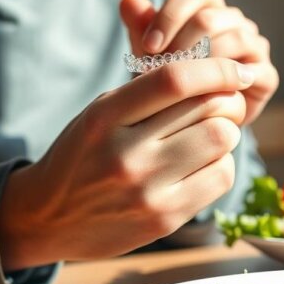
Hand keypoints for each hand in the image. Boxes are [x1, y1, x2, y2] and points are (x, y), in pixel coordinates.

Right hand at [0, 58, 253, 268]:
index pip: (175, 79)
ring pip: (222, 140)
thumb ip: (147, 87)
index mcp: (105, 116)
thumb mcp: (100, 112)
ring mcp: (146, 189)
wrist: (47, 218)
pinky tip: (203, 164)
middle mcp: (126, 152)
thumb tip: (213, 65)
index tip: (236, 70)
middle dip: (227, 100)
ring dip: (226, 132)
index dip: (216, 69)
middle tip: (224, 104)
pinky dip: (221, 164)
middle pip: (208, 107)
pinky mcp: (164, 219)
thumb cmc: (83, 154)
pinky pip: (221, 177)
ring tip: (209, 135)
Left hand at [119, 0, 278, 124]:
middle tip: (160, 73)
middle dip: (181, 45)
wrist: (191, 127)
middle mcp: (236, 23)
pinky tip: (204, 99)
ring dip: (203, 64)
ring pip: (234, 40)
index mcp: (210, 8)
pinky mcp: (267, 77)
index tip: (149, 45)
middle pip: (212, 17)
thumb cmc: (169, 85)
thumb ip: (140, 27)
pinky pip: (252, 72)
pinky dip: (226, 85)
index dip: (172, 14)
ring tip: (179, 87)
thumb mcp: (150, 57)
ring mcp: (256, 47)